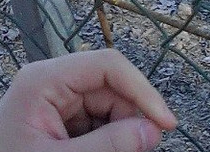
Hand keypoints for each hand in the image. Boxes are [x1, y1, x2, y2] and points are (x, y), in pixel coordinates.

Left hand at [0, 49, 176, 151]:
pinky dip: (106, 141)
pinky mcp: (56, 122)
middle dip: (131, 119)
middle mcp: (49, 82)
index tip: (166, 125)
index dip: (142, 91)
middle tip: (139, 151)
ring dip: (119, 134)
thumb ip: (108, 146)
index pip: (108, 66)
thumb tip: (151, 131)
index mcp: (43, 79)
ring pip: (107, 108)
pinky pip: (95, 124)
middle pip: (111, 88)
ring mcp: (52, 102)